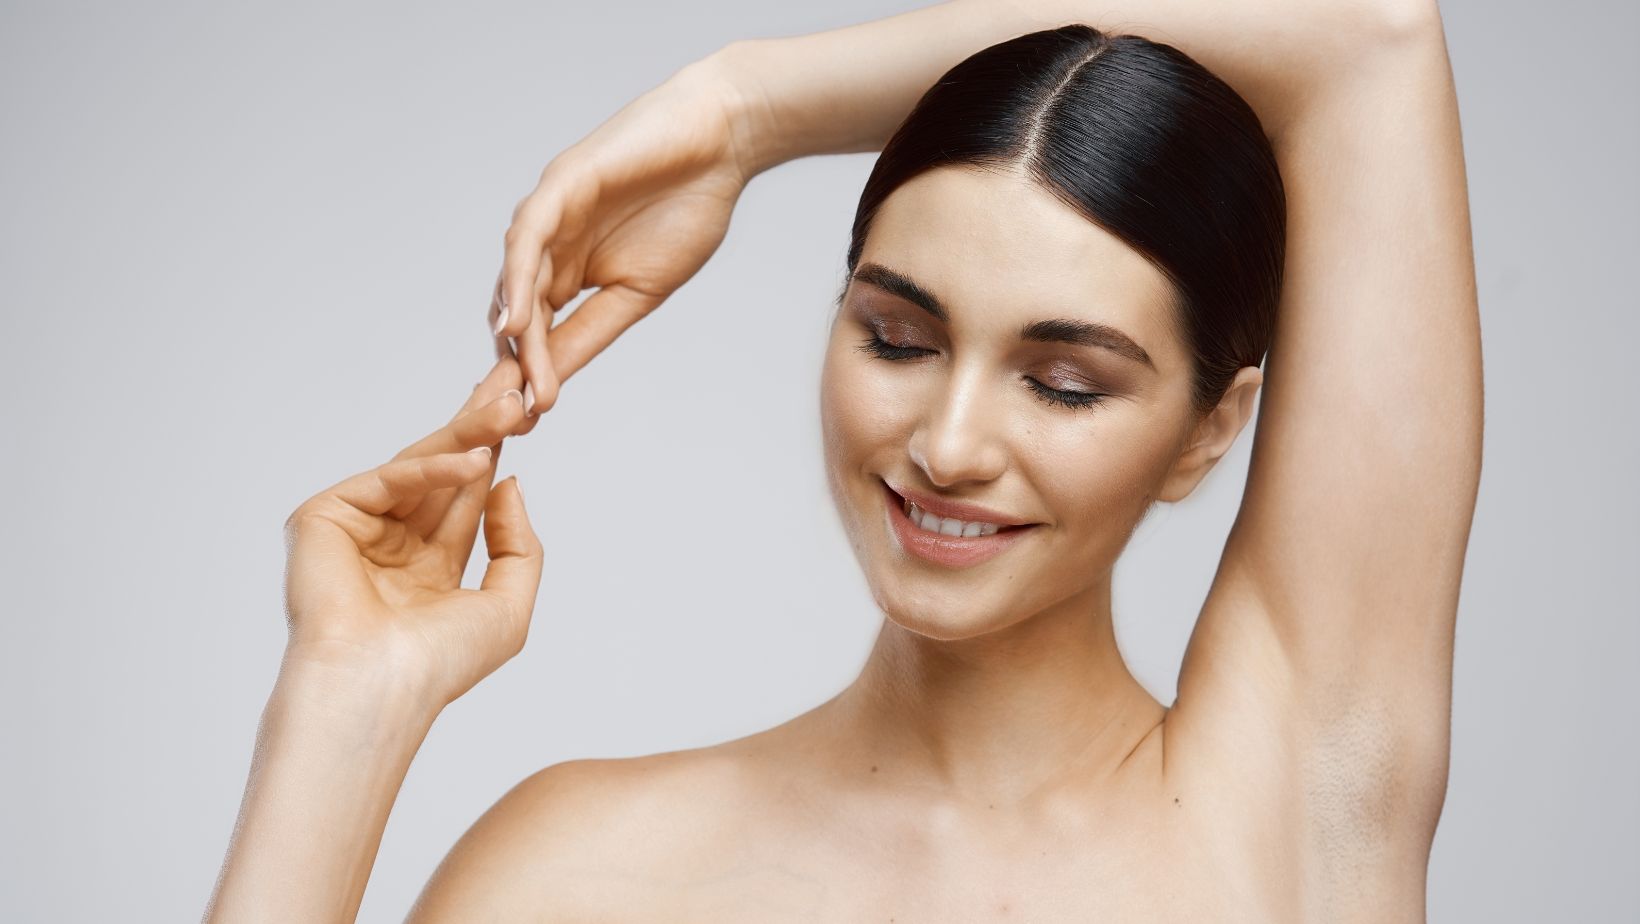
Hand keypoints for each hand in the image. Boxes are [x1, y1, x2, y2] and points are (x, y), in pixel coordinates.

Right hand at [280, 356, 543, 710]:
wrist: (380, 687)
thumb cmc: (439, 664)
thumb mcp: (507, 605)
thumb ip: (517, 545)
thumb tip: (509, 481)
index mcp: (426, 569)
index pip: (467, 497)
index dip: (495, 452)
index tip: (525, 409)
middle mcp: (389, 546)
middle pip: (443, 471)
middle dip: (482, 426)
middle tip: (515, 380)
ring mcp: (355, 530)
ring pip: (419, 467)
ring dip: (468, 432)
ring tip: (510, 403)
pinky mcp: (323, 519)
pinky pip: (388, 480)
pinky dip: (432, 468)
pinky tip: (477, 459)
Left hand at [491, 53, 757, 414]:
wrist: (721, 144)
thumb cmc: (688, 209)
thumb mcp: (638, 293)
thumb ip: (591, 331)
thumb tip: (550, 384)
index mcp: (567, 274)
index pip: (537, 336)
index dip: (527, 381)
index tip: (523, 431)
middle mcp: (547, 248)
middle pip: (513, 316)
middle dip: (506, 371)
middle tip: (502, 424)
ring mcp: (548, 216)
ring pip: (516, 286)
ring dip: (513, 341)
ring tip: (513, 389)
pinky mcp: (559, 186)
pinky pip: (528, 241)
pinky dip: (517, 284)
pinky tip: (513, 326)